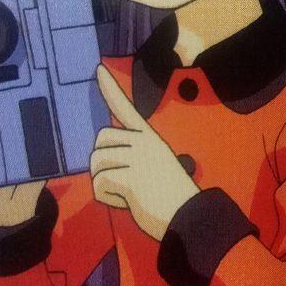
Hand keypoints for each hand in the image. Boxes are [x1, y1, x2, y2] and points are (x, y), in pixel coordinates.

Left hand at [90, 65, 199, 240]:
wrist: (189, 215)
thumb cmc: (170, 196)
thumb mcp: (155, 165)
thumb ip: (132, 155)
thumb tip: (101, 157)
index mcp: (149, 138)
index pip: (126, 109)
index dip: (110, 89)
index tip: (98, 69)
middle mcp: (142, 143)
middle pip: (99, 142)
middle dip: (102, 164)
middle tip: (124, 181)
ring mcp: (136, 158)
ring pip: (96, 165)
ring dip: (105, 184)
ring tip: (129, 193)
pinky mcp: (129, 177)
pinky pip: (99, 185)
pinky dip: (108, 198)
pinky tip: (128, 201)